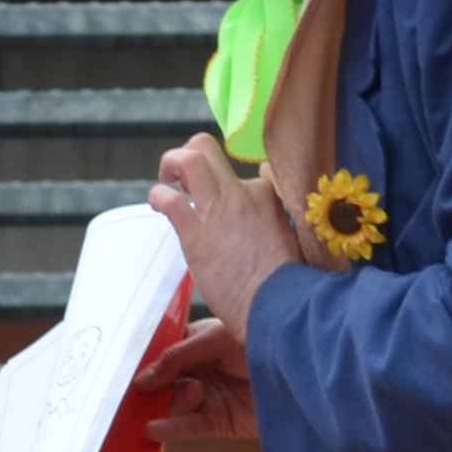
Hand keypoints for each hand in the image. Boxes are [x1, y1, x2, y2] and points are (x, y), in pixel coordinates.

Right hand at [134, 317, 261, 445]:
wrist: (304, 371)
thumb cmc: (263, 338)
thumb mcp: (216, 339)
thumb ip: (178, 356)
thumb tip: (143, 379)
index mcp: (197, 342)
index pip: (163, 351)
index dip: (146, 361)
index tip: (127, 369)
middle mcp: (199, 369)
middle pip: (163, 381)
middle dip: (153, 386)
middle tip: (141, 391)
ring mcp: (208, 396)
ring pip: (174, 404)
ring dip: (172, 402)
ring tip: (193, 393)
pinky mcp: (218, 421)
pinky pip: (189, 426)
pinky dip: (171, 428)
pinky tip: (154, 429)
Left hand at [148, 135, 298, 326]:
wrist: (276, 304)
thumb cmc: (284, 283)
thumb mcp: (293, 239)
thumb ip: (278, 221)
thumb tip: (271, 219)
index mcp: (267, 196)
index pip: (242, 171)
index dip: (230, 184)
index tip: (225, 200)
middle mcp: (241, 193)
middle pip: (208, 147)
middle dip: (188, 152)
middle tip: (182, 174)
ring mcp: (218, 209)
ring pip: (189, 159)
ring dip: (171, 163)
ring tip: (167, 179)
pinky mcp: (196, 231)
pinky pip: (169, 198)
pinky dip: (157, 196)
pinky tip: (158, 206)